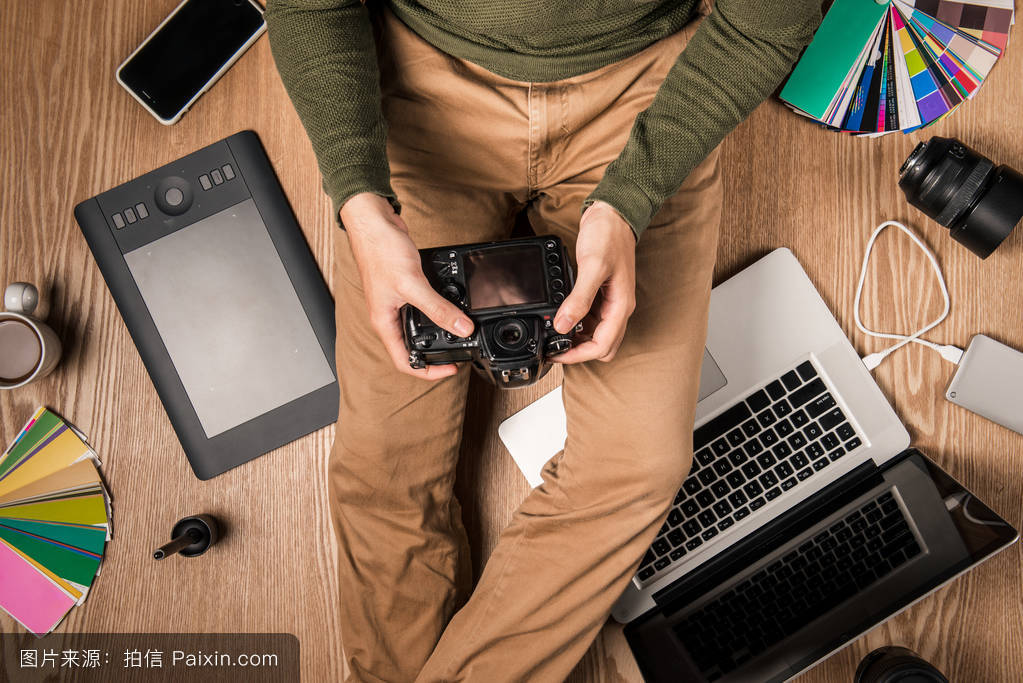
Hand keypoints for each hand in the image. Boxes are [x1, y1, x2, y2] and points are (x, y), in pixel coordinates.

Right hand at [341, 193, 473, 378]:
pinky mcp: (405, 287)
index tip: (451, 368)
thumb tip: (462, 328)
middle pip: (413, 346)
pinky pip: (423, 306)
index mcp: (385, 323)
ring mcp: (397, 302)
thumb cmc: (381, 252)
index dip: (429, 371)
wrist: (374, 223)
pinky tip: (452, 303)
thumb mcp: (413, 284)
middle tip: (459, 353)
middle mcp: (389, 316)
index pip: (405, 361)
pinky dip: (438, 308)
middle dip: (436, 353)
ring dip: (439, 330)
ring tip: (459, 331)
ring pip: (419, 326)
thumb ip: (438, 308)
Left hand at [553, 201, 636, 363]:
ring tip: (553, 334)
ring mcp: (610, 301)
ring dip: (577, 339)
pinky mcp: (602, 294)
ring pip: (596, 334)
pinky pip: (591, 318)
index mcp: (621, 306)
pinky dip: (577, 323)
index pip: (603, 345)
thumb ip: (579, 298)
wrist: (613, 215)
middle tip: (554, 348)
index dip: (578, 355)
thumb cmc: (609, 236)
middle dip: (579, 352)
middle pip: (602, 345)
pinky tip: (562, 316)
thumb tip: (564, 325)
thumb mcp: (593, 267)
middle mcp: (618, 308)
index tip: (557, 354)